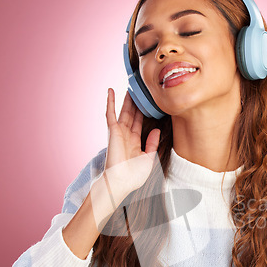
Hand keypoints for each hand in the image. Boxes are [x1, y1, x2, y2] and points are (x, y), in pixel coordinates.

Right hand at [104, 88, 160, 202]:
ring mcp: (119, 132)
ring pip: (124, 111)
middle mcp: (126, 135)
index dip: (144, 112)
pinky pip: (110, 113)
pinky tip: (111, 90)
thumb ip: (152, 143)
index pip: (140, 122)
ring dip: (126, 99)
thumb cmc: (134, 175)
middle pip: (132, 114)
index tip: (150, 102)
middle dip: (136, 102)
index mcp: (134, 142)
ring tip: (130, 85)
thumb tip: (156, 129)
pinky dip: (110, 102)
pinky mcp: (112, 131)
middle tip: (141, 89)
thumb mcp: (148, 158)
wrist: (122, 181)